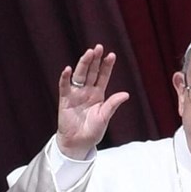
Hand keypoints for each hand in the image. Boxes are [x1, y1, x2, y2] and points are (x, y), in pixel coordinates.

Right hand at [56, 44, 130, 160]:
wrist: (78, 143)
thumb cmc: (92, 131)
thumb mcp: (104, 118)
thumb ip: (112, 105)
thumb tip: (126, 94)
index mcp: (98, 94)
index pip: (103, 76)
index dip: (107, 66)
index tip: (111, 55)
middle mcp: (87, 91)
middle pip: (91, 72)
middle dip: (95, 60)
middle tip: (98, 47)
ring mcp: (76, 94)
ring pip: (79, 75)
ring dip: (83, 64)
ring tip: (88, 53)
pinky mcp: (65, 100)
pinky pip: (64, 87)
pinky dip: (65, 78)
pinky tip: (68, 70)